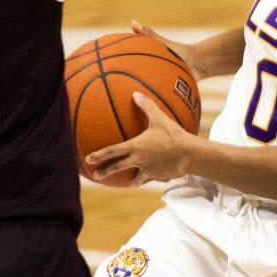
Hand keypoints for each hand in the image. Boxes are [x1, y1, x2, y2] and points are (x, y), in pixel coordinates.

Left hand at [85, 91, 199, 187]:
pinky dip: (152, 177)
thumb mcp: (159, 118)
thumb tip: (135, 93)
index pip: (112, 151)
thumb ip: (146, 105)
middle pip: (117, 168)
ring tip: (131, 182)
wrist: (189, 155)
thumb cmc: (173, 135)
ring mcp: (148, 171)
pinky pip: (153, 178)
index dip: (98, 155)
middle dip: (105, 171)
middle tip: (96, 175)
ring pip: (136, 178)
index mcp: (135, 147)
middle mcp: (138, 160)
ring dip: (132, 180)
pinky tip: (157, 176)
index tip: (88, 160)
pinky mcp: (158, 177)